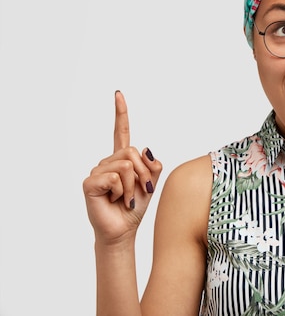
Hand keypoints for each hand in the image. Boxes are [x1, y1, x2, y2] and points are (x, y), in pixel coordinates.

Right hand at [83, 91, 162, 243]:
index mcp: (122, 159)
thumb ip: (153, 165)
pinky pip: (115, 177)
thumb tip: (145, 150)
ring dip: (133, 186)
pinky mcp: (90, 183)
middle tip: (139, 191)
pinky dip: (122, 191)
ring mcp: (97, 171)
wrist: (123, 230)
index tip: (118, 94)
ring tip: (126, 199)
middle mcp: (107, 162)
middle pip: (132, 152)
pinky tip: (115, 200)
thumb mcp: (151, 183)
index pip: (121, 131)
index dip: (120, 113)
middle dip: (142, 173)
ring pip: (126, 165)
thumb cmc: (135, 207)